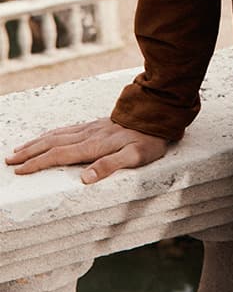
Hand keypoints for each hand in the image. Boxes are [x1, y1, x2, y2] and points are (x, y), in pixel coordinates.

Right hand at [5, 117, 168, 183]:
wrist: (158, 113)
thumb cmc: (149, 139)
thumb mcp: (136, 156)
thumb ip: (111, 166)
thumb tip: (85, 179)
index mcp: (95, 146)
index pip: (60, 156)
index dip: (39, 163)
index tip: (20, 170)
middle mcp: (89, 135)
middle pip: (52, 144)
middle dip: (30, 153)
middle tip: (9, 160)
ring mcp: (91, 128)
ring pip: (57, 135)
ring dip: (36, 142)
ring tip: (20, 149)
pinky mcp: (95, 124)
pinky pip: (66, 129)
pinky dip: (51, 134)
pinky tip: (46, 136)